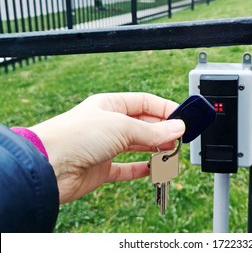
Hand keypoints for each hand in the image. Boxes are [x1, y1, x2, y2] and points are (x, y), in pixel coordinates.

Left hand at [30, 93, 184, 203]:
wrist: (47, 166)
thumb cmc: (74, 136)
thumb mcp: (122, 126)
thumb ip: (152, 130)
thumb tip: (177, 128)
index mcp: (110, 105)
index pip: (144, 102)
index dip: (164, 109)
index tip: (182, 118)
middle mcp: (108, 124)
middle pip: (143, 125)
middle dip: (162, 131)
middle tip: (179, 139)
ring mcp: (105, 147)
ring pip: (137, 146)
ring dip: (155, 150)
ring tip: (171, 153)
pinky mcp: (101, 168)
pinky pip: (126, 169)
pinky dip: (141, 169)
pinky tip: (153, 169)